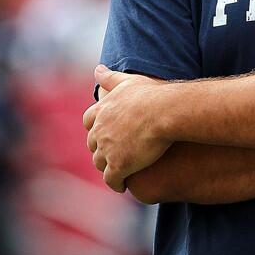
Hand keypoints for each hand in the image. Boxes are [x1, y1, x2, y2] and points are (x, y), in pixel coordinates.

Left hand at [83, 66, 171, 192]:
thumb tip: (97, 69)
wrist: (164, 112)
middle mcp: (99, 130)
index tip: (105, 132)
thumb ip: (111, 77)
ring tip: (118, 171)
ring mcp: (107, 149)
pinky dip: (116, 183)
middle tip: (112, 153)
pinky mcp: (119, 166)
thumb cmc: (152, 95)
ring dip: (107, 167)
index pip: (89, 121)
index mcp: (101, 111)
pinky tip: (123, 185)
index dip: (97, 127)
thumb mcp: (129, 81)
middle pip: (93, 144)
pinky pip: (112, 180)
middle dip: (100, 148)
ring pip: (100, 163)